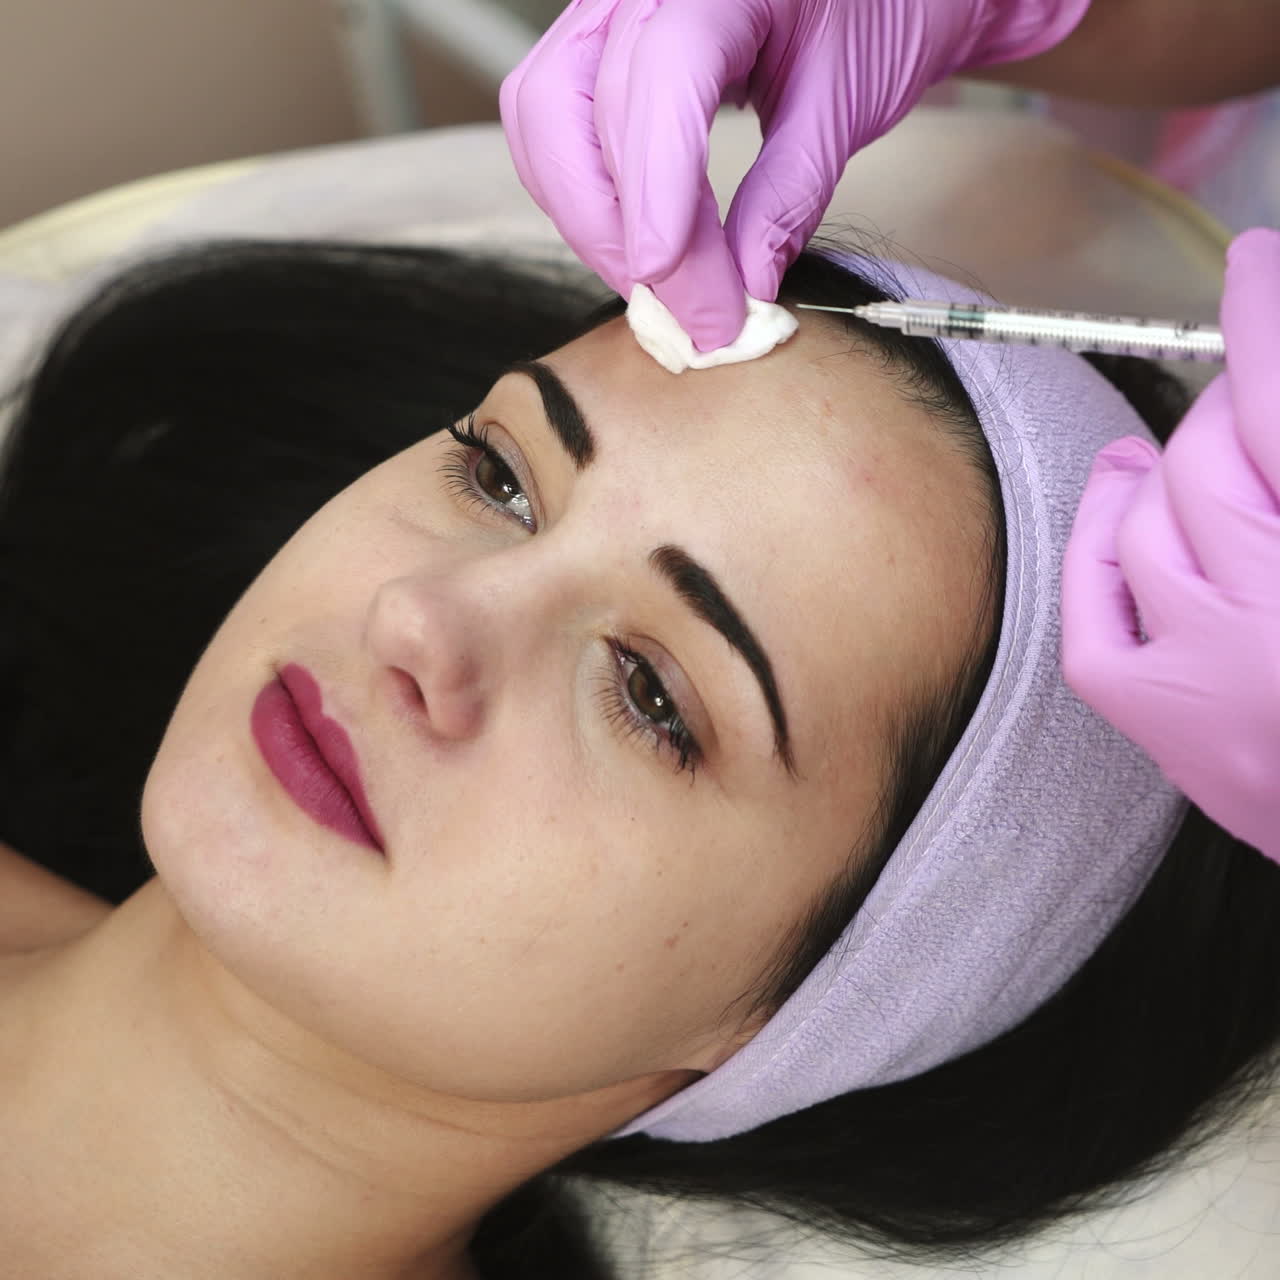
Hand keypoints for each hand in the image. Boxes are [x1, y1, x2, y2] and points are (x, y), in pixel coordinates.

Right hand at [500, 0, 1088, 350]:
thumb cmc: (868, 17)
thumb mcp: (845, 104)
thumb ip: (788, 197)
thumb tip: (743, 293)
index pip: (659, 80)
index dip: (655, 194)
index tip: (672, 285)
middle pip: (575, 111)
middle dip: (622, 233)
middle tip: (688, 313)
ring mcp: (602, 9)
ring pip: (544, 122)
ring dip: (591, 224)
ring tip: (661, 288)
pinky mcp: (590, 45)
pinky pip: (547, 125)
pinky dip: (583, 199)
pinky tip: (634, 245)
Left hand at [1062, 228, 1279, 862]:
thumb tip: (1260, 396)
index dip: (1264, 322)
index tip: (1253, 268)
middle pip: (1212, 457)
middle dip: (1225, 410)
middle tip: (1240, 398)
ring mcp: (1217, 678)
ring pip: (1150, 524)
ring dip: (1171, 475)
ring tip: (1191, 457)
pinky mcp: (1167, 727)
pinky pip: (1095, 616)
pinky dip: (1100, 546)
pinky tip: (1124, 503)